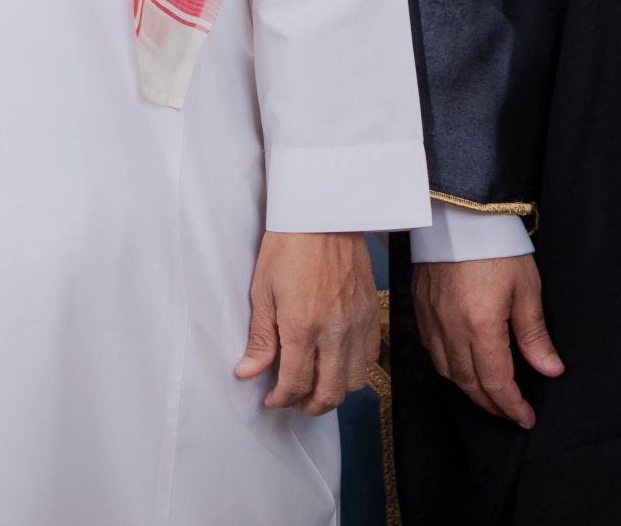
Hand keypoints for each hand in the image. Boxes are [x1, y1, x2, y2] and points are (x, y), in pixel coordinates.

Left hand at [233, 230, 379, 415]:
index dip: (282, 399)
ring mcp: (358, 325)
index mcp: (304, 326)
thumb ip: (261, 338)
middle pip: (330, 392)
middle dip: (309, 406)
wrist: (324, 215)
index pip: (296, 383)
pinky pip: (370, 358)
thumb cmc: (288, 247)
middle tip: (293, 402)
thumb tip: (248, 372)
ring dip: (334, 392)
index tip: (272, 400)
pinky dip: (354, 370)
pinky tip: (337, 363)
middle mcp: (335, 332)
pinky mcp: (372, 315)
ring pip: (355, 381)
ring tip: (314, 385)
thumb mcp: (263, 291)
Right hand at [413, 255, 562, 428]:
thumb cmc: (496, 246)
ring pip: (446, 370)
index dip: (512, 406)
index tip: (526, 417)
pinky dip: (447, 365)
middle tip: (510, 411)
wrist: (459, 213)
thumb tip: (549, 369)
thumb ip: (534, 334)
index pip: (496, 382)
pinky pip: (430, 349)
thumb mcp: (526, 289)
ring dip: (468, 388)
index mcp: (481, 326)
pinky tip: (460, 362)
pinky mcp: (419, 306)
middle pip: (468, 383)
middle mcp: (451, 328)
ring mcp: (431, 318)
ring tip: (488, 393)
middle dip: (491, 404)